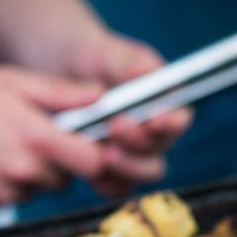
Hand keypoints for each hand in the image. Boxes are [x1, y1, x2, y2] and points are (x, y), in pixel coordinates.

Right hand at [0, 66, 105, 215]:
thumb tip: (99, 97)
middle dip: (53, 165)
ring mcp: (1, 196)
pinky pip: (3, 203)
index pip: (93, 163)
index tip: (85, 149)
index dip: (94, 157)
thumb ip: (60, 93)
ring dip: (23, 178)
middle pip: (62, 181)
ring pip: (32, 192)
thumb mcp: (10, 82)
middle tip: (26, 141)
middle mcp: (22, 172)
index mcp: (35, 138)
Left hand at [67, 34, 192, 195]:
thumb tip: (144, 72)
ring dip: (128, 166)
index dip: (170, 122)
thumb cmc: (88, 57)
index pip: (178, 118)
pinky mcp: (109, 171)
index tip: (153, 119)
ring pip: (143, 174)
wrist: (58, 73)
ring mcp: (133, 155)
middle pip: (160, 150)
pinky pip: (115, 186)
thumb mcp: (103, 51)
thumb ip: (125, 60)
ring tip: (105, 152)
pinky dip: (104, 180)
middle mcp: (154, 134)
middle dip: (140, 143)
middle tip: (117, 126)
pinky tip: (89, 169)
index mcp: (164, 103)